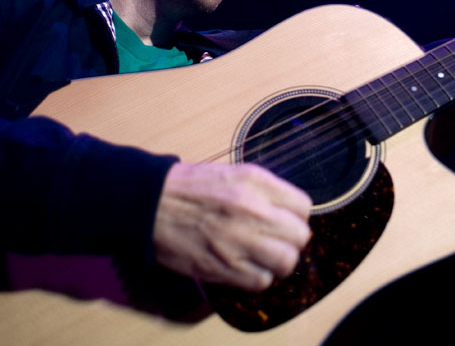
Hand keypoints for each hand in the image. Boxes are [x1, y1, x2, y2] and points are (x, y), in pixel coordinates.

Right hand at [152, 162, 311, 290]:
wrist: (151, 202)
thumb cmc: (190, 187)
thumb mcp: (234, 173)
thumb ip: (265, 190)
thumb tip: (289, 210)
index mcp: (256, 182)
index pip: (303, 206)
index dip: (296, 216)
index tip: (285, 220)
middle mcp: (253, 210)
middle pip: (300, 236)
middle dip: (291, 240)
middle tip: (276, 240)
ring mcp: (239, 240)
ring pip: (286, 261)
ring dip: (279, 261)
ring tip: (265, 256)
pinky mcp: (224, 266)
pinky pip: (261, 281)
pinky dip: (258, 277)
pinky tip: (247, 266)